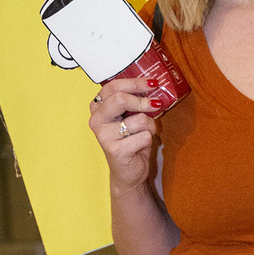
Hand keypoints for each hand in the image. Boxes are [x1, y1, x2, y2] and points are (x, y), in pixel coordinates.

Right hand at [89, 76, 161, 192]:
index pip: (114, 87)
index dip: (135, 83)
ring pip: (138, 119)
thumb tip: (154, 86)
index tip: (152, 83)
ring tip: (145, 133)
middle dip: (143, 101)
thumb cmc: (131, 140)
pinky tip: (141, 145)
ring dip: (150, 126)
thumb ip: (136, 102)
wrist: (128, 171)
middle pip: (120, 99)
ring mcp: (104, 136)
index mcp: (98, 108)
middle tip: (156, 104)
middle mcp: (96, 120)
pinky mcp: (115, 150)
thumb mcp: (131, 117)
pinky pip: (144, 136)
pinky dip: (149, 139)